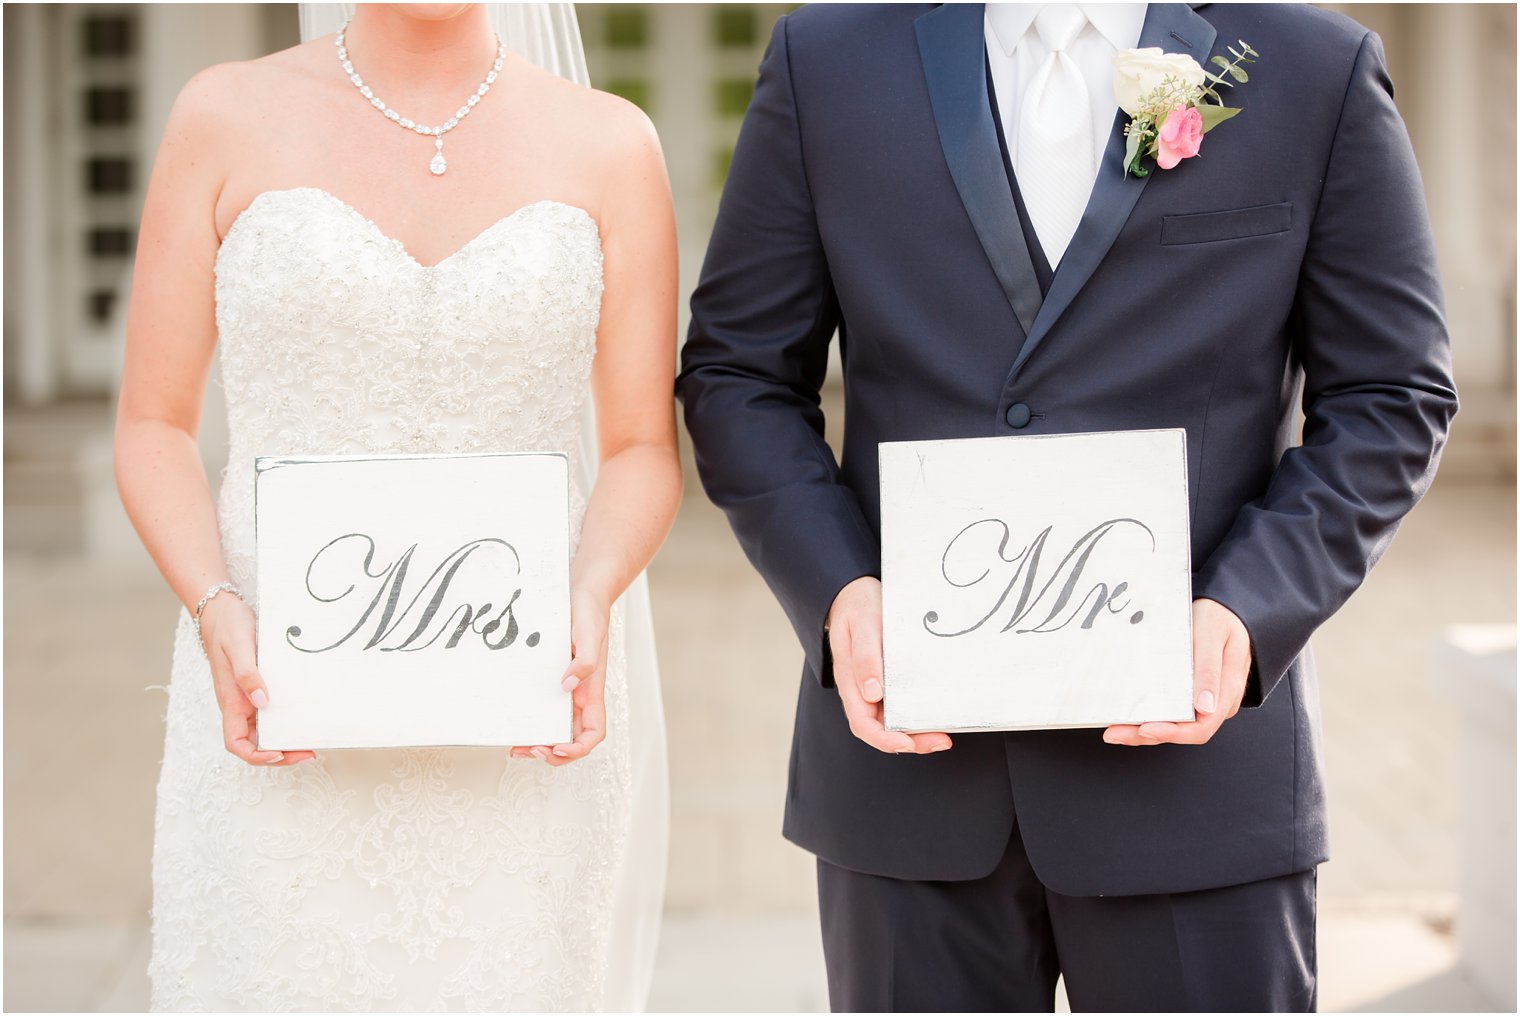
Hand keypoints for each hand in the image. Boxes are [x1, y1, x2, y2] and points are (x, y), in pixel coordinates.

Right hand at [198, 593, 314, 766]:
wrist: (223, 611)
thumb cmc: (227, 627)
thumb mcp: (238, 646)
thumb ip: (247, 674)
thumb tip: (261, 702)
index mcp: (230, 701)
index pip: (236, 743)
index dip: (255, 755)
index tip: (278, 754)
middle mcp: (238, 705)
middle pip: (255, 743)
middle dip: (281, 754)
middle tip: (310, 752)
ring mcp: (247, 698)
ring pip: (265, 731)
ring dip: (285, 740)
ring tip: (311, 741)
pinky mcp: (257, 688)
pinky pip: (271, 713)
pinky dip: (286, 721)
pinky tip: (303, 718)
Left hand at [513, 587, 607, 765]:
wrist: (582, 590)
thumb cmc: (591, 610)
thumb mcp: (589, 632)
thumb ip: (585, 660)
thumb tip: (568, 686)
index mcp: (592, 689)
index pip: (594, 732)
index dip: (578, 748)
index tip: (556, 747)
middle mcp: (581, 694)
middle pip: (572, 738)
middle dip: (552, 753)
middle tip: (526, 750)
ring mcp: (567, 688)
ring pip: (557, 728)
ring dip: (540, 743)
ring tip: (516, 746)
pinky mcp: (553, 678)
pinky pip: (544, 708)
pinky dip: (532, 721)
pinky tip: (516, 720)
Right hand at [827, 576, 951, 754]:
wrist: (855, 590)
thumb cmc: (858, 605)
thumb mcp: (862, 624)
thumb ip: (866, 657)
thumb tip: (873, 693)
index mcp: (850, 681)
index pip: (863, 724)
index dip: (886, 739)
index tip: (910, 742)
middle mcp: (860, 689)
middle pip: (881, 729)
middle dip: (911, 741)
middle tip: (942, 740)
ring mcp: (872, 686)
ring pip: (891, 720)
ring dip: (916, 731)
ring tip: (943, 733)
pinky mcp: (886, 678)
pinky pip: (899, 704)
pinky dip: (916, 713)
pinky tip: (934, 711)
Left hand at [1103, 598, 1250, 745]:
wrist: (1225, 606)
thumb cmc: (1220, 617)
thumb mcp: (1213, 634)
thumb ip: (1209, 670)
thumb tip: (1205, 708)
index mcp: (1226, 692)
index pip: (1200, 727)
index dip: (1172, 733)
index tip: (1144, 729)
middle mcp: (1216, 702)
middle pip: (1183, 731)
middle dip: (1147, 736)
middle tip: (1114, 733)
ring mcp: (1204, 699)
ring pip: (1174, 725)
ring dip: (1143, 731)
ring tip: (1115, 730)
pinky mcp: (1190, 692)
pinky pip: (1171, 711)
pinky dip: (1149, 716)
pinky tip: (1128, 716)